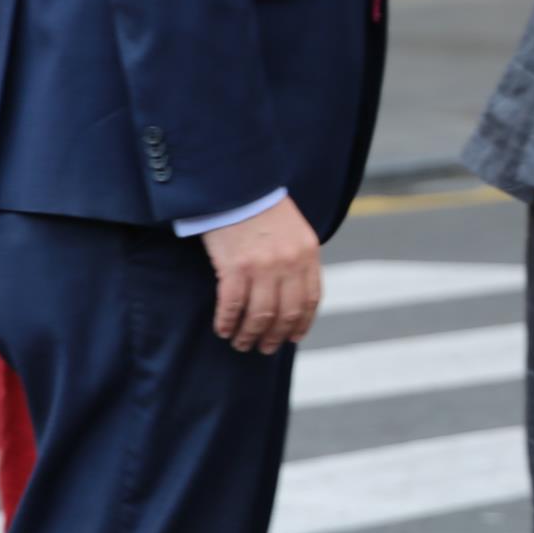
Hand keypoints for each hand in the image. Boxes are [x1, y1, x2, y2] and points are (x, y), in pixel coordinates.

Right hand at [202, 194, 322, 350]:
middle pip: (285, 314)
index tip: (292, 337)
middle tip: (264, 347)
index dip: (301, 324)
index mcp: (308, 254)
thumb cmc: (263, 208)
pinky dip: (227, 322)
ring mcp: (262, 266)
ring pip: (259, 316)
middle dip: (274, 336)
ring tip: (241, 343)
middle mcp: (289, 263)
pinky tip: (223, 329)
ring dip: (249, 335)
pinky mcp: (234, 267)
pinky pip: (232, 305)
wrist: (237, 184)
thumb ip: (298, 260)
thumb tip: (295, 296)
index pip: (310, 300)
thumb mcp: (294, 231)